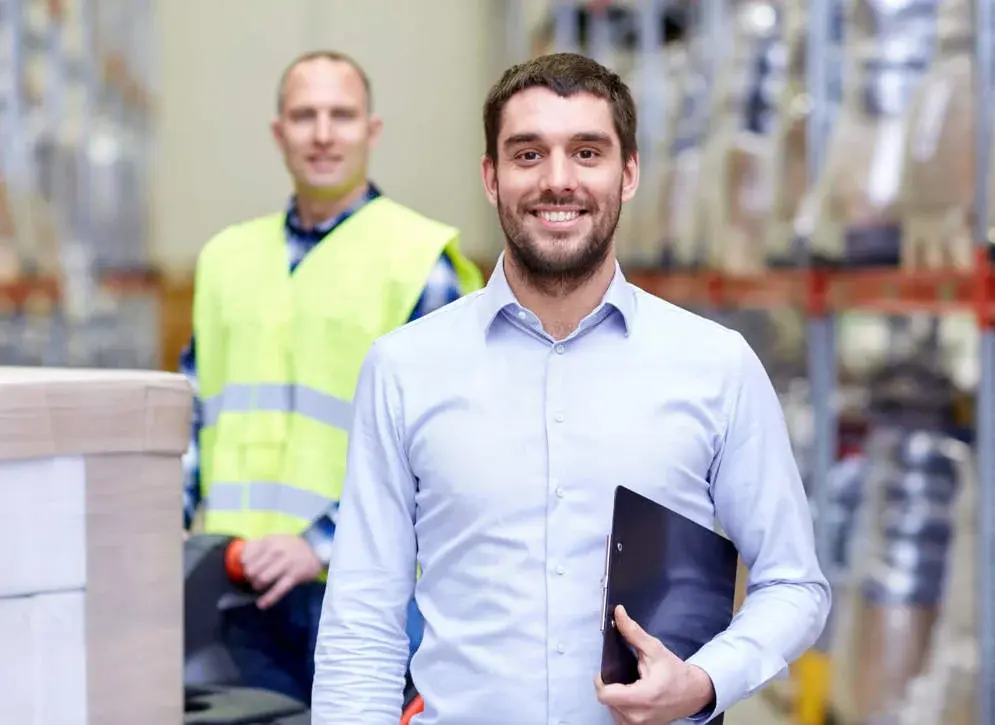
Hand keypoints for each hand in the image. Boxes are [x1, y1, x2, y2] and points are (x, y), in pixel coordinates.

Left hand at [241, 534, 322, 609]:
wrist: (317, 548)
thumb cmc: (291, 546)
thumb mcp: (275, 539)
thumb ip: (257, 546)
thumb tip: (239, 558)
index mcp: (270, 540)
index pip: (246, 556)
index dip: (242, 565)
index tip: (245, 568)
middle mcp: (277, 550)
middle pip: (252, 569)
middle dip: (249, 577)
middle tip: (253, 578)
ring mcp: (286, 563)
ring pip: (262, 579)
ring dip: (257, 585)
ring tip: (259, 586)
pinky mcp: (294, 575)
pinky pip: (278, 590)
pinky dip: (268, 599)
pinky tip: (261, 604)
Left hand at [595, 605, 714, 723]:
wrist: (694, 693)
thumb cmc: (675, 672)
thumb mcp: (655, 649)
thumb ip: (633, 632)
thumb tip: (619, 613)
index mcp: (643, 696)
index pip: (606, 695)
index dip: (601, 681)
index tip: (607, 672)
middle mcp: (639, 716)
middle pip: (607, 701)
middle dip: (610, 686)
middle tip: (622, 675)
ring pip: (612, 711)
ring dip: (615, 697)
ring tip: (629, 685)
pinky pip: (620, 718)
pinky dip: (621, 707)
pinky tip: (631, 696)